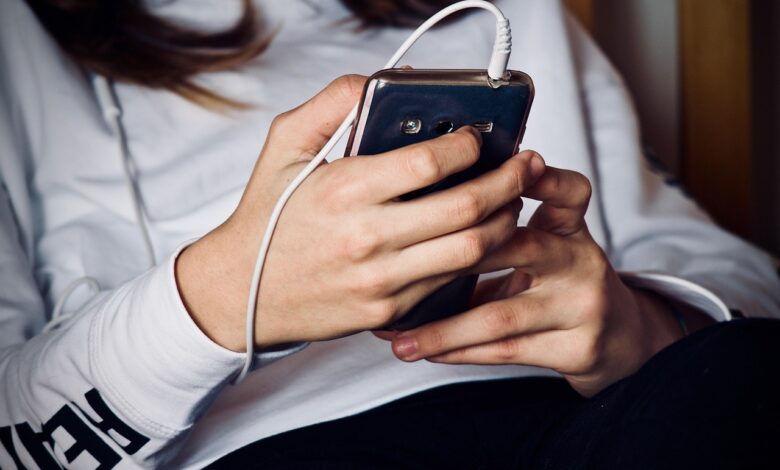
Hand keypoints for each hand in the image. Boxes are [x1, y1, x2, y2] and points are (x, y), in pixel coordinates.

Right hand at [175, 75, 545, 350]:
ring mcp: (382, 281)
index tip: (481, 135)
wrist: (242, 292)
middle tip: (525, 165)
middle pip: (466, 208)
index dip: (469, 144)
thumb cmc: (268, 216)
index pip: (430, 163)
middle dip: (509, 181)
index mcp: (344, 191)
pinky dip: (477, 257)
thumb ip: (330, 105)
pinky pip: (450, 282)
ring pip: (471, 250)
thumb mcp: (284, 146)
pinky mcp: (389, 312)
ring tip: (513, 201)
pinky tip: (483, 237)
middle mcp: (367, 238)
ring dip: (505, 221)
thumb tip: (378, 84)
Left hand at [383, 161, 695, 396]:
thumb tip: (420, 220)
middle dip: (455, 258)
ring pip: (501, 316)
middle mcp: (580, 261)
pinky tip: (427, 351)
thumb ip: (501, 229)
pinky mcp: (576, 347)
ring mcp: (582, 307)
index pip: (568, 192)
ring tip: (400, 336)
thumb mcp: (547, 243)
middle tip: (403, 266)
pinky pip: (505, 351)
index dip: (542, 178)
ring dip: (443, 329)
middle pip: (520, 247)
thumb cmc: (560, 283)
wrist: (616, 337)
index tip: (512, 165)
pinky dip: (459, 351)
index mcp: (570, 228)